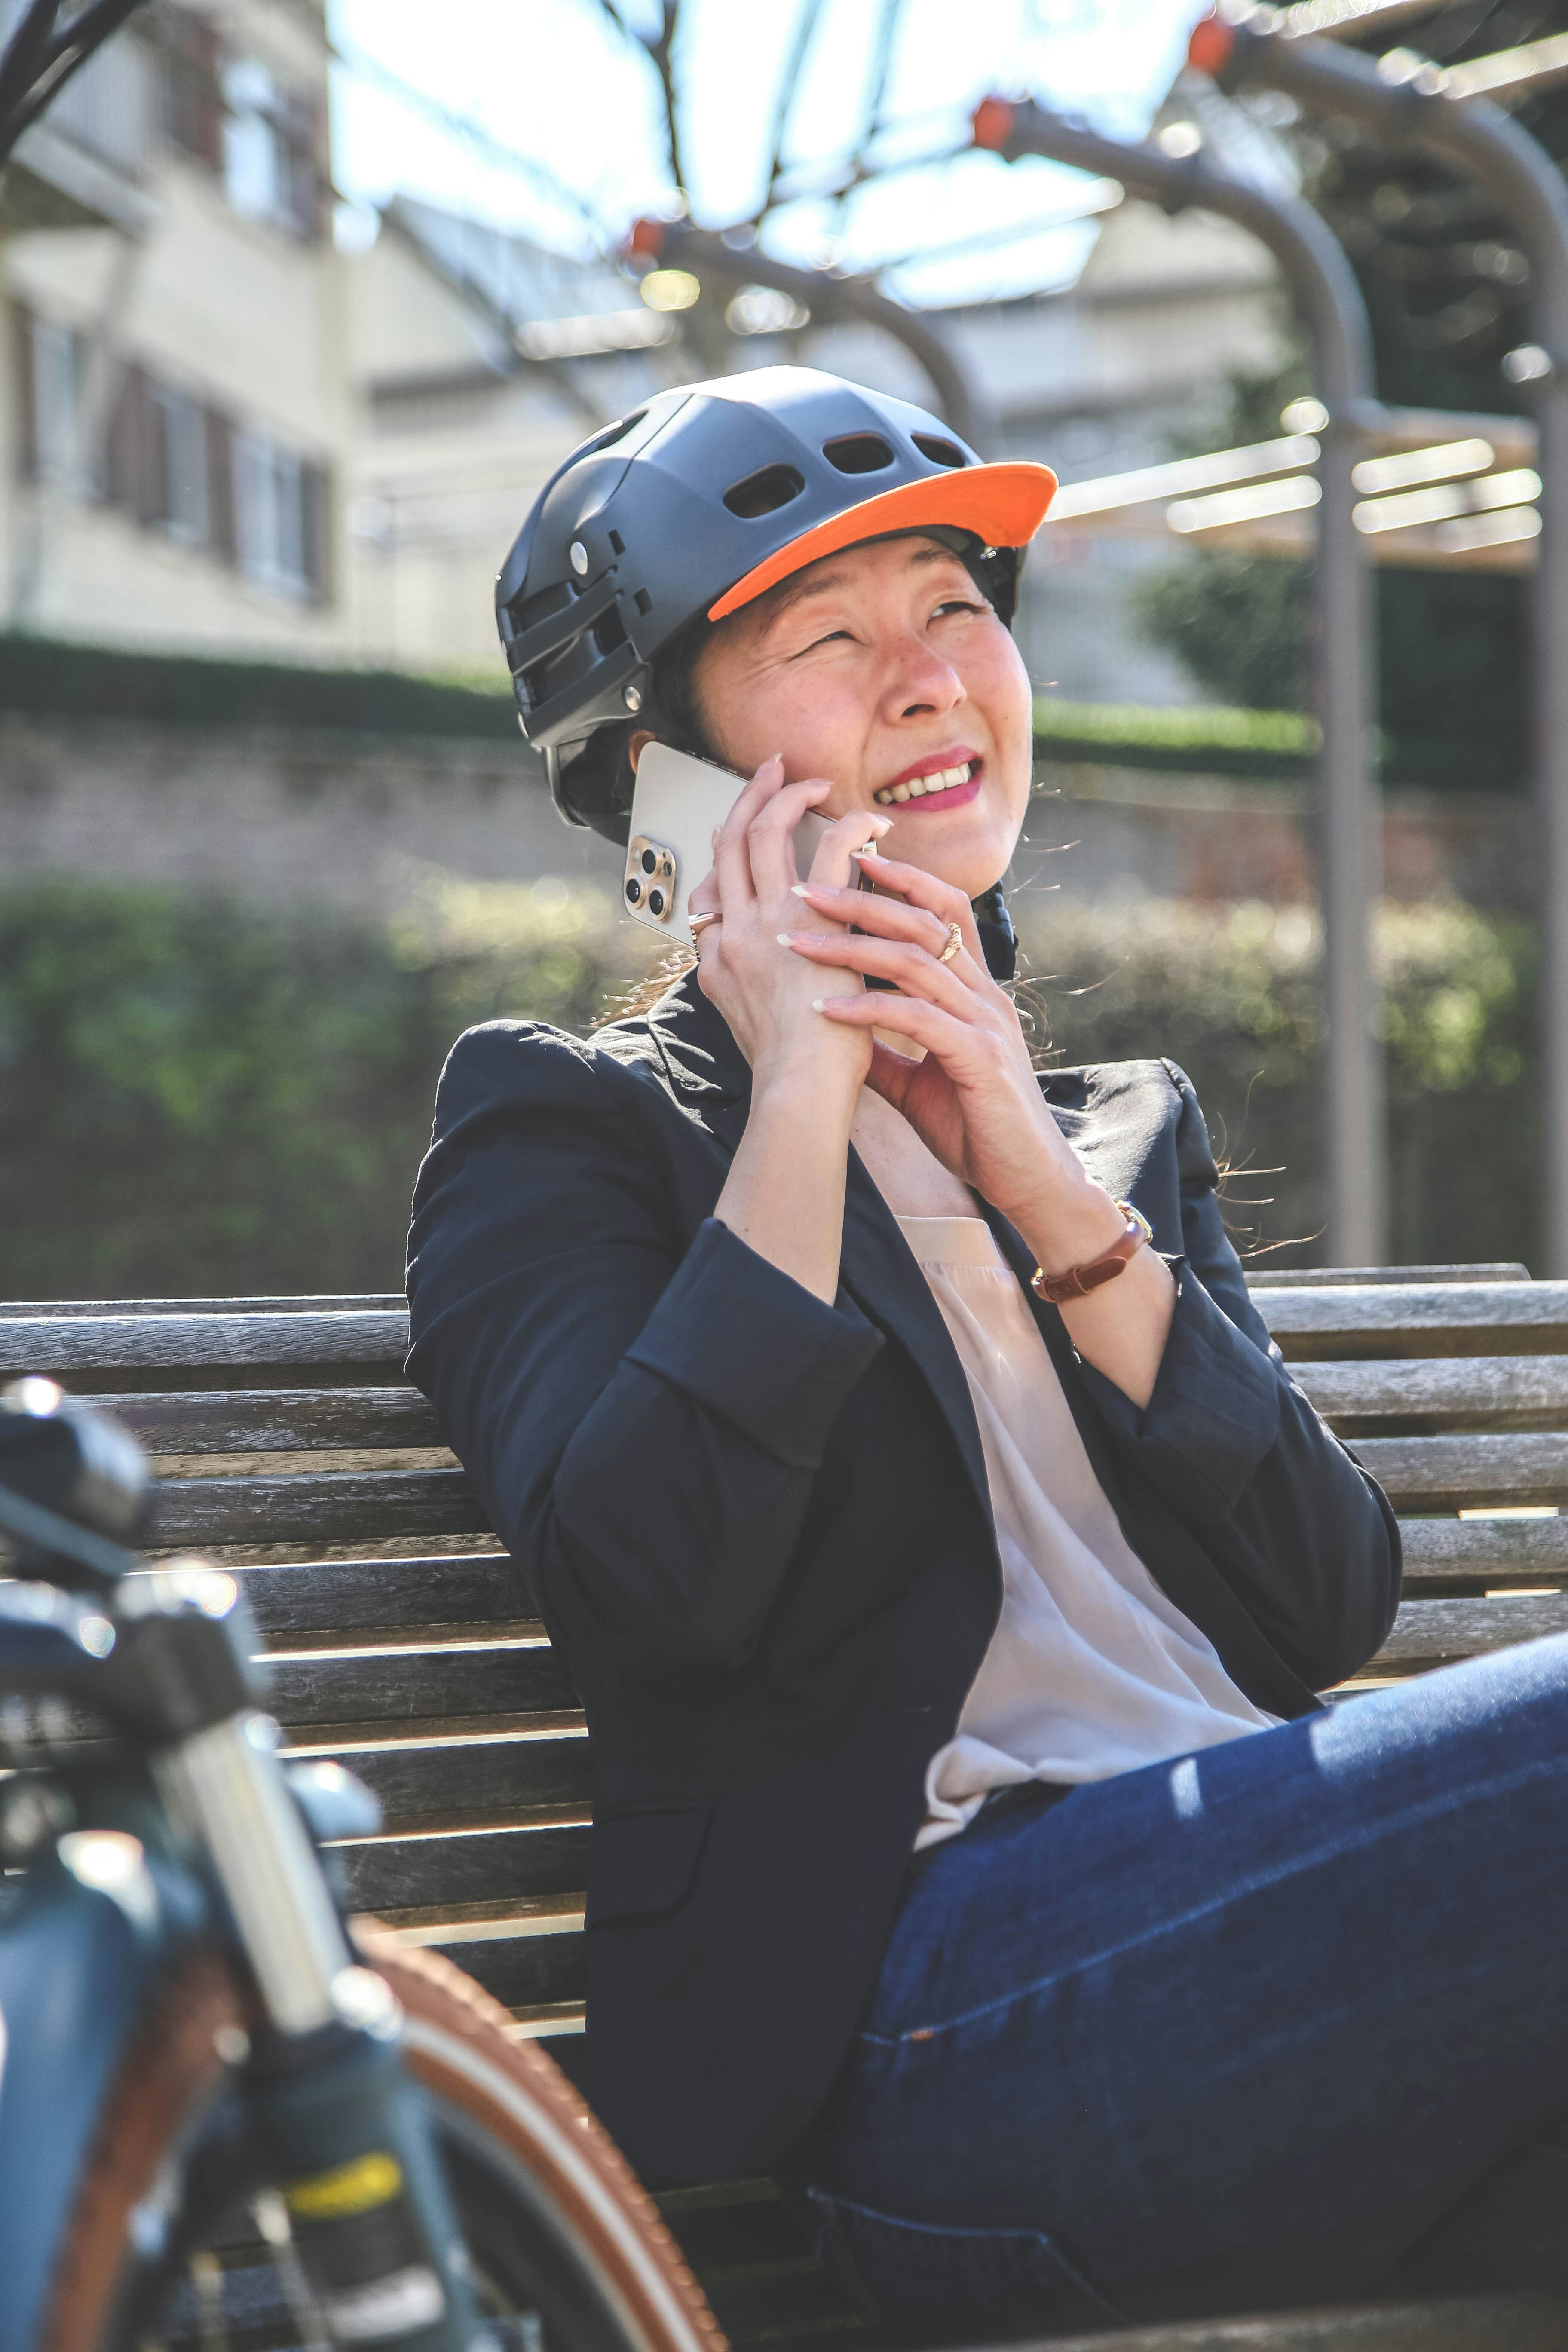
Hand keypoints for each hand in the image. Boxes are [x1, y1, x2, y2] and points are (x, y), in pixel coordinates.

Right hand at [688, 755, 889, 1096]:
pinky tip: (871, 823)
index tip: (742, 822)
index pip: (714, 881)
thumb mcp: (745, 1021)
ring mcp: (770, 921)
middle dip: (750, 795)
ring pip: (768, 830)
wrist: (799, 1091)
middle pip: (731, 841)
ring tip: (816, 784)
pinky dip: (851, 826)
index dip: (727, 842)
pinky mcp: (815, 920)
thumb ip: (744, 982)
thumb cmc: (789, 1070)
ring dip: (792, 796)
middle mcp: (736, 929)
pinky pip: (833, 851)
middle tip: (772, 769)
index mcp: (720, 955)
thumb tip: (753, 963)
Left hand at [780, 853, 1127, 1270]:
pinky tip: (826, 1010)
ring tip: (797, 942)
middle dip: (861, 899)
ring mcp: (986, 1023)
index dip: (901, 879)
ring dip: (850, 947)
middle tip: (802, 889)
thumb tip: (833, 1025)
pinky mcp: (980, 1058)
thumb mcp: (917, 1079)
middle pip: (924, 922)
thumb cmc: (974, 1127)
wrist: (1025, 1178)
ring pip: (916, 961)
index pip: (944, 910)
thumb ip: (882, 1047)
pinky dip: (868, 1010)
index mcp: (974, 991)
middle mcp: (984, 995)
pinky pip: (917, 1018)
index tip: (848, 861)